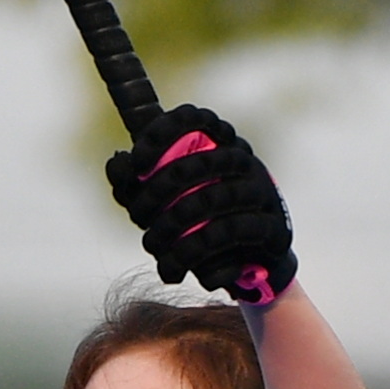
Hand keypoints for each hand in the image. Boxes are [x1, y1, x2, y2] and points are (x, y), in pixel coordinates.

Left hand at [105, 105, 296, 305]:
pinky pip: (230, 232)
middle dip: (157, 193)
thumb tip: (117, 163)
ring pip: (212, 200)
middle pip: (196, 164)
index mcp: (217, 143)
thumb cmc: (199, 226)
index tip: (138, 162)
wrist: (246, 269)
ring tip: (153, 248)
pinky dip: (195, 252)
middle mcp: (242, 160)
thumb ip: (135, 183)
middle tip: (138, 219)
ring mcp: (261, 191)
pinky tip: (175, 269)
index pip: (192, 118)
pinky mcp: (272, 226)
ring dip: (172, 228)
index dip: (162, 133)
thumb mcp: (162, 203)